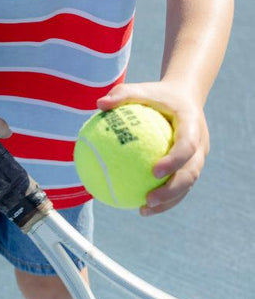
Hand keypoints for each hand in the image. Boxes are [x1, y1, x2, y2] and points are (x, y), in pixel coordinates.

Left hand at [96, 82, 208, 215]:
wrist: (183, 97)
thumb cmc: (156, 94)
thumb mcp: (140, 89)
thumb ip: (122, 94)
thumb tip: (99, 104)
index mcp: (192, 124)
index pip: (187, 145)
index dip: (174, 160)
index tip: (154, 170)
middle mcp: (200, 144)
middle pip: (191, 173)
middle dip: (172, 190)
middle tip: (149, 198)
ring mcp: (197, 157)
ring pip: (187, 184)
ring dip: (168, 200)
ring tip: (143, 209)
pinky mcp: (191, 166)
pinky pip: (178, 184)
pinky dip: (163, 197)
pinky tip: (139, 204)